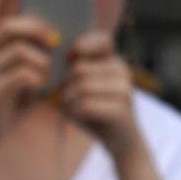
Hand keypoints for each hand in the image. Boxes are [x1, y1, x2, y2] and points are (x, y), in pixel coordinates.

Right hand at [0, 0, 58, 152]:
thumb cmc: (5, 105)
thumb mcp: (21, 77)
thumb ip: (33, 57)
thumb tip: (58, 38)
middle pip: (9, 27)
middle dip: (36, 28)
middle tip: (55, 40)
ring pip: (20, 50)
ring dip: (42, 60)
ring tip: (47, 72)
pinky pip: (23, 74)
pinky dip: (38, 79)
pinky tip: (40, 88)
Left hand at [63, 30, 142, 160]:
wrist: (120, 140)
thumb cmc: (94, 111)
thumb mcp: (82, 86)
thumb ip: (72, 70)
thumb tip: (56, 56)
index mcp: (114, 61)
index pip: (101, 39)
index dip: (81, 47)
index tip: (69, 61)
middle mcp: (122, 70)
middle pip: (79, 69)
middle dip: (66, 86)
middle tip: (68, 99)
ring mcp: (124, 89)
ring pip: (81, 87)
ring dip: (69, 101)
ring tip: (73, 108)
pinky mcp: (121, 109)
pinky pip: (85, 105)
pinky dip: (75, 112)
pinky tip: (79, 116)